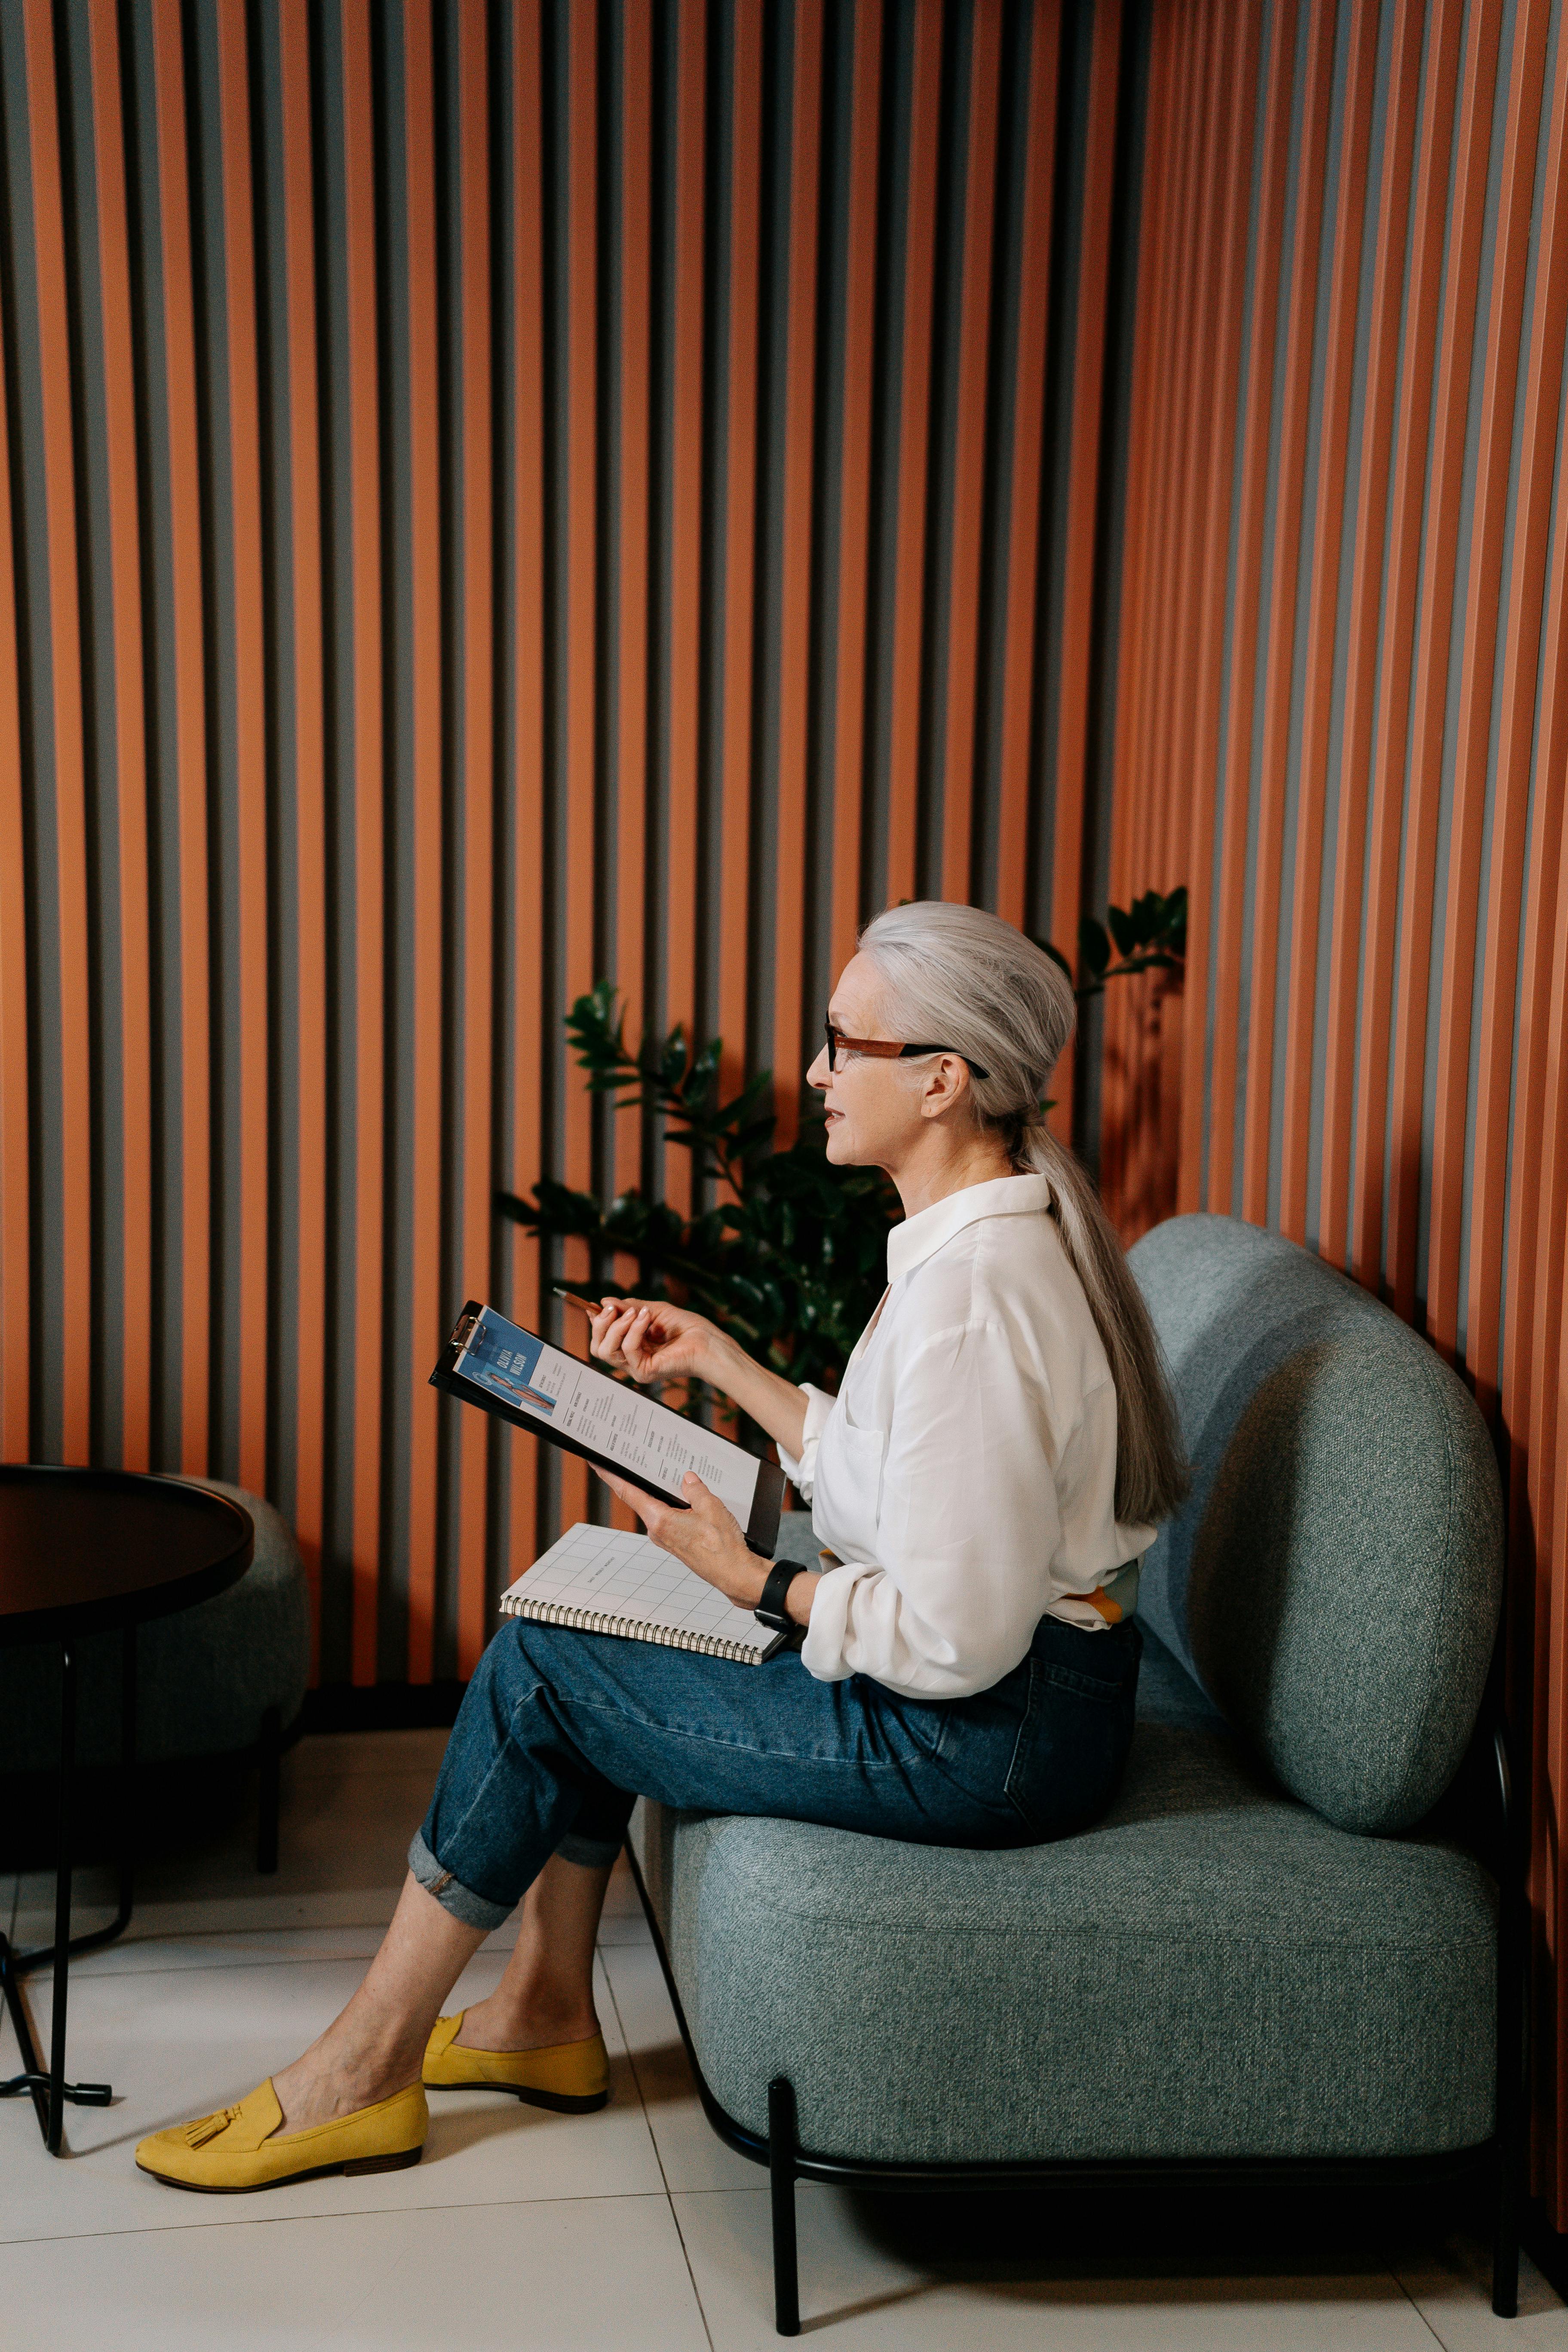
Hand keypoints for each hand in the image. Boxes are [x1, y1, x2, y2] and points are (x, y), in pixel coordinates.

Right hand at [586, 1297, 722, 1389]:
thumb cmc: (688, 1329)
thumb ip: (630, 1307)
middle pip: (598, 1347)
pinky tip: (646, 1318)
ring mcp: (636, 1367)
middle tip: (613, 1308)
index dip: (596, 1323)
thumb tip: (605, 1301)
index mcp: (633, 1346)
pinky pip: (627, 1349)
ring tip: (636, 1312)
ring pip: (607, 1350)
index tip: (594, 1305)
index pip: (603, 1340)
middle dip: (601, 1325)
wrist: (709, 1342)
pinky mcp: (644, 1372)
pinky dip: (633, 1330)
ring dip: (617, 1326)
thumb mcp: (655, 1310)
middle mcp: (631, 1360)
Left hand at [594, 1468, 766, 1607]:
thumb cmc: (722, 1547)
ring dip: (659, 1493)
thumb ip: (695, 1489)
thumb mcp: (710, 1506)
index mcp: (660, 1520)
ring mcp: (665, 1539)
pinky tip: (683, 1499)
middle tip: (636, 1460)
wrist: (733, 1573)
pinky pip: (667, 1518)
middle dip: (638, 1479)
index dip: (610, 1476)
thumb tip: (687, 1479)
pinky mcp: (675, 1543)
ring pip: (656, 1508)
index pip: (628, 1492)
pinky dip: (670, 1506)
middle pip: (640, 1498)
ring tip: (667, 1476)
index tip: (598, 1464)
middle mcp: (657, 1531)